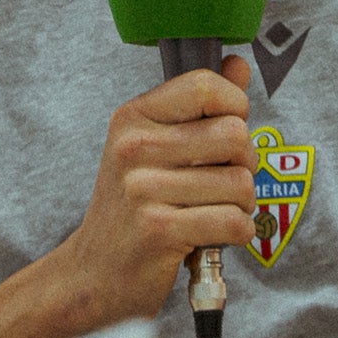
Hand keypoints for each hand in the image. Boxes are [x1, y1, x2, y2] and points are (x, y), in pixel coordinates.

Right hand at [56, 54, 255, 323]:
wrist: (92, 274)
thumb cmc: (132, 208)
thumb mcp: (152, 147)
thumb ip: (199, 106)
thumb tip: (237, 64)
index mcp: (132, 117)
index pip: (205, 86)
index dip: (235, 108)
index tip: (225, 133)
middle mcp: (134, 147)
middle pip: (235, 136)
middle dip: (244, 165)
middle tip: (221, 182)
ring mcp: (143, 189)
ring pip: (241, 184)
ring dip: (241, 205)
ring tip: (212, 211)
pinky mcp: (158, 231)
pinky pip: (235, 223)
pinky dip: (236, 234)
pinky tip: (210, 236)